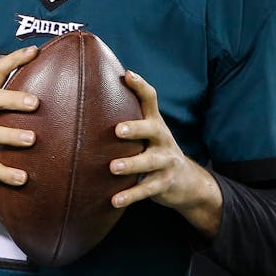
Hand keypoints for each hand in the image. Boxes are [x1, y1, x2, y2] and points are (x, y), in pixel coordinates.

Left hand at [109, 70, 222, 237]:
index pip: (150, 100)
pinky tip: (114, 200)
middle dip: (137, 128)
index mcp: (155, 123)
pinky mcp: (164, 184)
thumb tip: (89, 98)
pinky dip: (131, 196)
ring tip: (113, 168)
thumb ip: (128, 119)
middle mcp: (163, 139)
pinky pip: (147, 190)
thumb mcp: (147, 133)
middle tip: (118, 130)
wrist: (186, 181)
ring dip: (132, 164)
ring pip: (150, 162)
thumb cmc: (154, 150)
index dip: (140, 86)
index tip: (128, 75)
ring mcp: (166, 162)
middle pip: (153, 130)